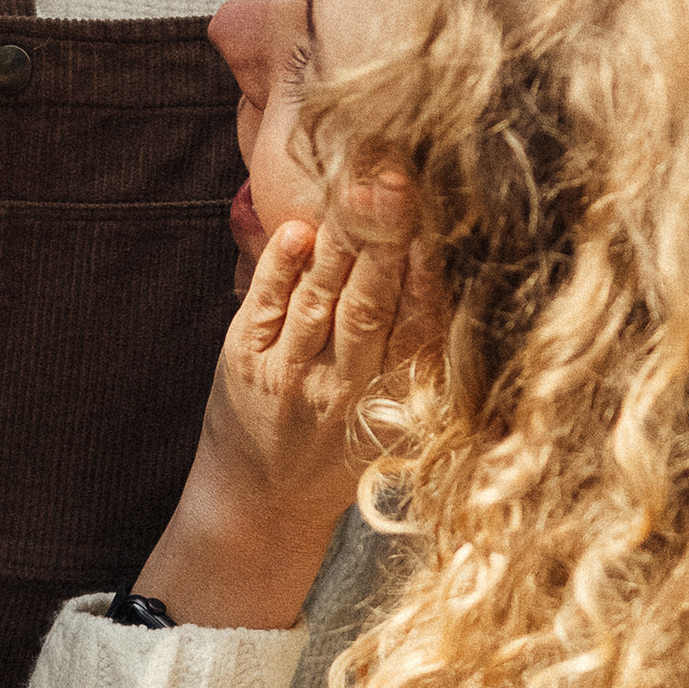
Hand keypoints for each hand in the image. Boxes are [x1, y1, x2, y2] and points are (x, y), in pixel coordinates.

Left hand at [135, 196, 440, 632]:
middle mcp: (344, 386)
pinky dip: (280, 268)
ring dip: (341, 243)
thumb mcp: (387, 418)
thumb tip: (434, 269)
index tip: (444, 221)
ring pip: (322, 300)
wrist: (258, 508)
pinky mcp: (245, 364)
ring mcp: (291, 374)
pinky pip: (265, 307)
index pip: (418, 326)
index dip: (430, 274)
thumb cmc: (331, 456)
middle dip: (387, 239)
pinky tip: (299, 231)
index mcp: (390, 397)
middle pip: (372, 303)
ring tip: (360, 189)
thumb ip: (407, 352)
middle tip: (400, 179)